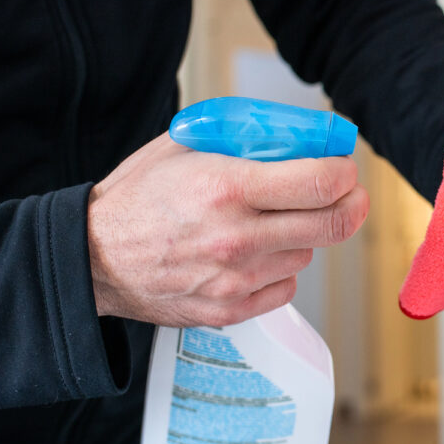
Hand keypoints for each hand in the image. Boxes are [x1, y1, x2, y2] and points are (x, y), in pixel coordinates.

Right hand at [86, 133, 367, 326]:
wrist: (92, 258)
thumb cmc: (138, 197)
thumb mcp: (184, 144)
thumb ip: (240, 138)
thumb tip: (295, 134)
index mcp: (227, 187)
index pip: (320, 182)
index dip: (344, 172)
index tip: (344, 167)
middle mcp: (236, 237)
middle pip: (332, 224)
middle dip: (351, 203)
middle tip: (348, 193)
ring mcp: (235, 279)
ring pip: (308, 253)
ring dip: (304, 233)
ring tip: (272, 219)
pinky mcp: (230, 309)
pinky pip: (285, 286)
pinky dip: (280, 267)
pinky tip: (255, 250)